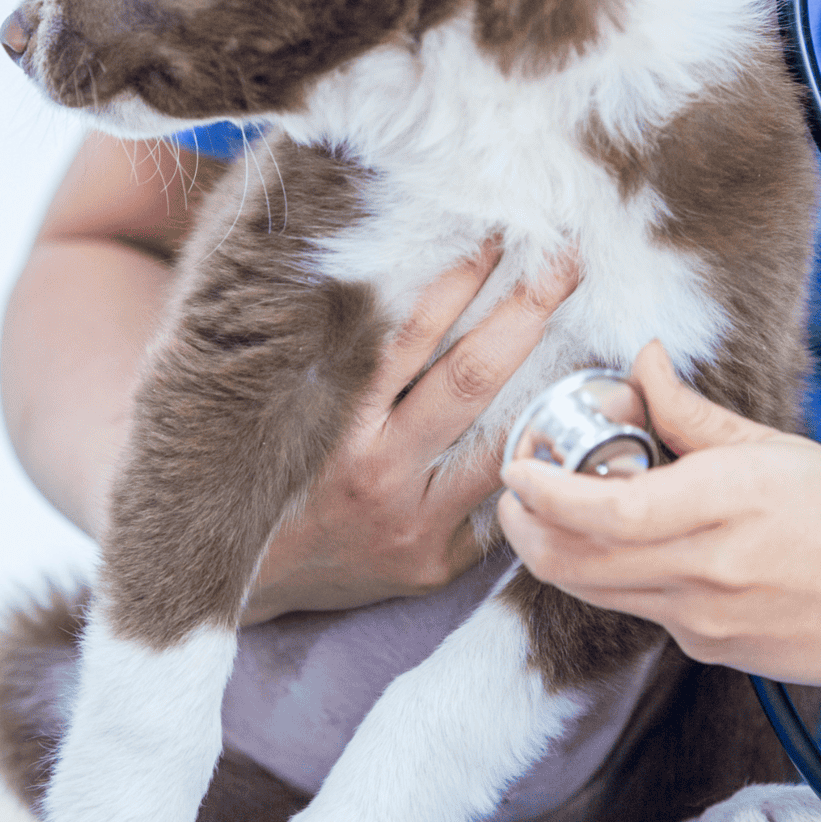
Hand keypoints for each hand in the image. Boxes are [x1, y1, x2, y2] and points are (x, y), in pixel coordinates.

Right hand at [241, 245, 578, 623]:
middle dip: (526, 312)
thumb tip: (323, 262)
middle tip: (566, 261)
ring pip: (501, 446)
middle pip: (470, 380)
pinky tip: (560, 424)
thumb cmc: (244, 475)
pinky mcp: (435, 565)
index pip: (411, 338)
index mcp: (331, 427)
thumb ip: (294, 346)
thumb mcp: (249, 406)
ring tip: (590, 337)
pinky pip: (496, 505)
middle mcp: (377, 474)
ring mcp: (413, 526)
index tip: (498, 236)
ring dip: (549, 389)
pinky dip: (527, 462)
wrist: (230, 585)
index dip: (459, 281)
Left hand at [499, 341, 820, 732]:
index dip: (542, 494)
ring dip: (553, 553)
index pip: (602, 512)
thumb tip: (644, 363)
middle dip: (523, 527)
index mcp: (722, 507)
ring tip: (549, 512)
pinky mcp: (707, 651)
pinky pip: (635, 611)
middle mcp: (705, 572)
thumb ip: (691, 413)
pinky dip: (609, 576)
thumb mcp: (773, 448)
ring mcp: (703, 622)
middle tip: (514, 491)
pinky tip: (626, 545)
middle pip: (573, 563)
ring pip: (591, 592)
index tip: (517, 466)